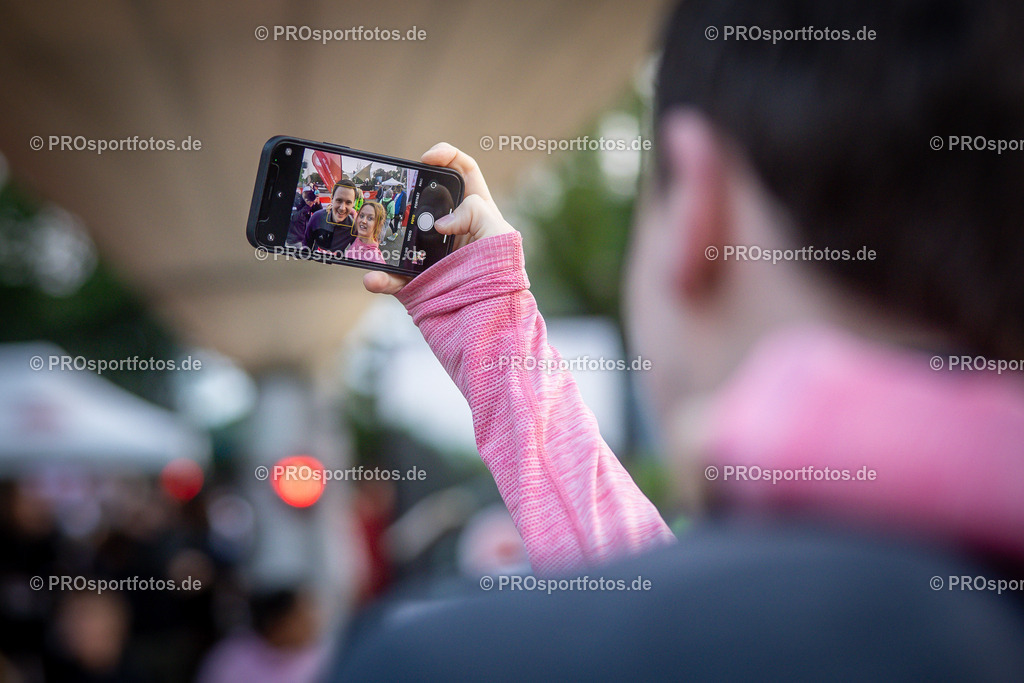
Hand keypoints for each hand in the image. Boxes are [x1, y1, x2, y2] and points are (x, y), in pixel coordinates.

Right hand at [362, 142, 514, 294]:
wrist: (490, 320)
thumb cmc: (502, 273)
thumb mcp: (499, 234)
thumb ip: (476, 213)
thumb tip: (441, 222)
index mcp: (476, 211)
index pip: (464, 172)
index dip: (447, 156)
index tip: (427, 159)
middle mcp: (449, 228)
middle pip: (424, 200)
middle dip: (408, 193)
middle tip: (396, 195)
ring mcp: (430, 253)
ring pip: (400, 237)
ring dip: (382, 236)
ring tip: (370, 235)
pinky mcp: (416, 280)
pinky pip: (391, 276)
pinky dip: (380, 278)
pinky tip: (373, 278)